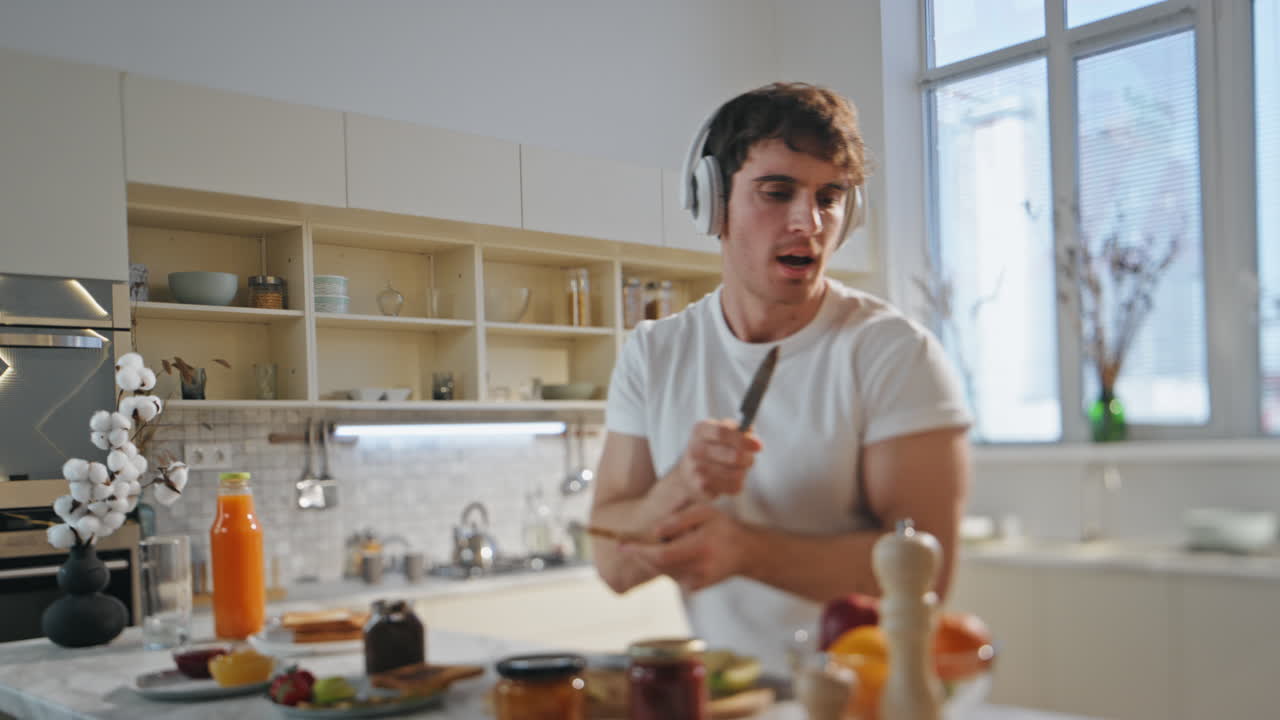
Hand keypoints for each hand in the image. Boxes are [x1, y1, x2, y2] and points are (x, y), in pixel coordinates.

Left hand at [623, 501, 747, 592]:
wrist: (745, 552)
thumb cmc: (721, 527)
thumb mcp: (704, 512)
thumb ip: (679, 520)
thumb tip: (654, 532)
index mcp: (701, 549)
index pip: (662, 555)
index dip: (639, 551)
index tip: (621, 545)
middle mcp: (698, 570)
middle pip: (658, 565)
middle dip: (641, 553)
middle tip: (627, 541)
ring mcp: (696, 583)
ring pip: (662, 570)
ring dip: (654, 557)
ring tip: (671, 541)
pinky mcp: (693, 589)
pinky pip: (670, 574)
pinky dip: (665, 563)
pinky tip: (678, 551)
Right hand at [674, 419, 762, 498]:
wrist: (687, 475)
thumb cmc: (711, 449)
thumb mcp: (720, 433)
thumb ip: (737, 429)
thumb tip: (750, 431)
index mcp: (701, 430)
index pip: (723, 432)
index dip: (743, 439)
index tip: (758, 445)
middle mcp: (696, 448)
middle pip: (733, 456)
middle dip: (747, 459)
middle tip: (750, 459)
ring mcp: (697, 469)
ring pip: (736, 474)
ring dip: (742, 472)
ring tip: (738, 469)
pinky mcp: (701, 488)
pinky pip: (732, 487)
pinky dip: (736, 484)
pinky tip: (728, 480)